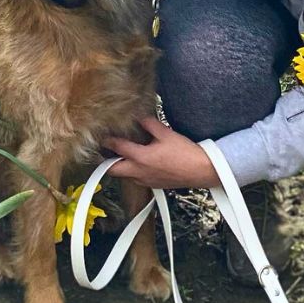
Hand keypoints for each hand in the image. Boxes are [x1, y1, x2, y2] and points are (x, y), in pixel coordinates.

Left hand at [102, 117, 220, 188]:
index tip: (102, 136)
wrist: (200, 170)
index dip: (108, 141)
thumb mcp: (166, 133)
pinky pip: (136, 180)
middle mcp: (140, 172)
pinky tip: (138, 163)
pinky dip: (132, 172)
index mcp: (141, 158)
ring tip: (120, 156)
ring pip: (124, 176)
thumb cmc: (185, 153)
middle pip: (113, 171)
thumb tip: (140, 117)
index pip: (118, 148)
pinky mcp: (153, 185)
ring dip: (120, 167)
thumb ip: (149, 124)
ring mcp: (146, 180)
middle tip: (104, 152)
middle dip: (105, 162)